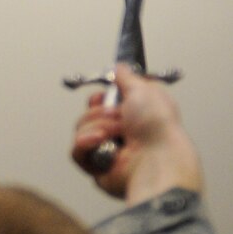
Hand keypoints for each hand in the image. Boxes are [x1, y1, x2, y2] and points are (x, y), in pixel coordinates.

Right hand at [71, 65, 203, 204]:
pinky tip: (101, 143)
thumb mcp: (143, 89)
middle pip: (88, 114)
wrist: (154, 158)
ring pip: (80, 130)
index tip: (105, 96)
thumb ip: (127, 76)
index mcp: (133, 114)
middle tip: (116, 116)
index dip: (100, 97)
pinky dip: (86, 144)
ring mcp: (107, 149)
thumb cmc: (156, 126)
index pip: (103, 101)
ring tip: (116, 133)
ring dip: (96, 127)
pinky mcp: (95, 166)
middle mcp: (120, 131)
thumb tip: (119, 67)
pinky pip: (76, 151)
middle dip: (98, 112)